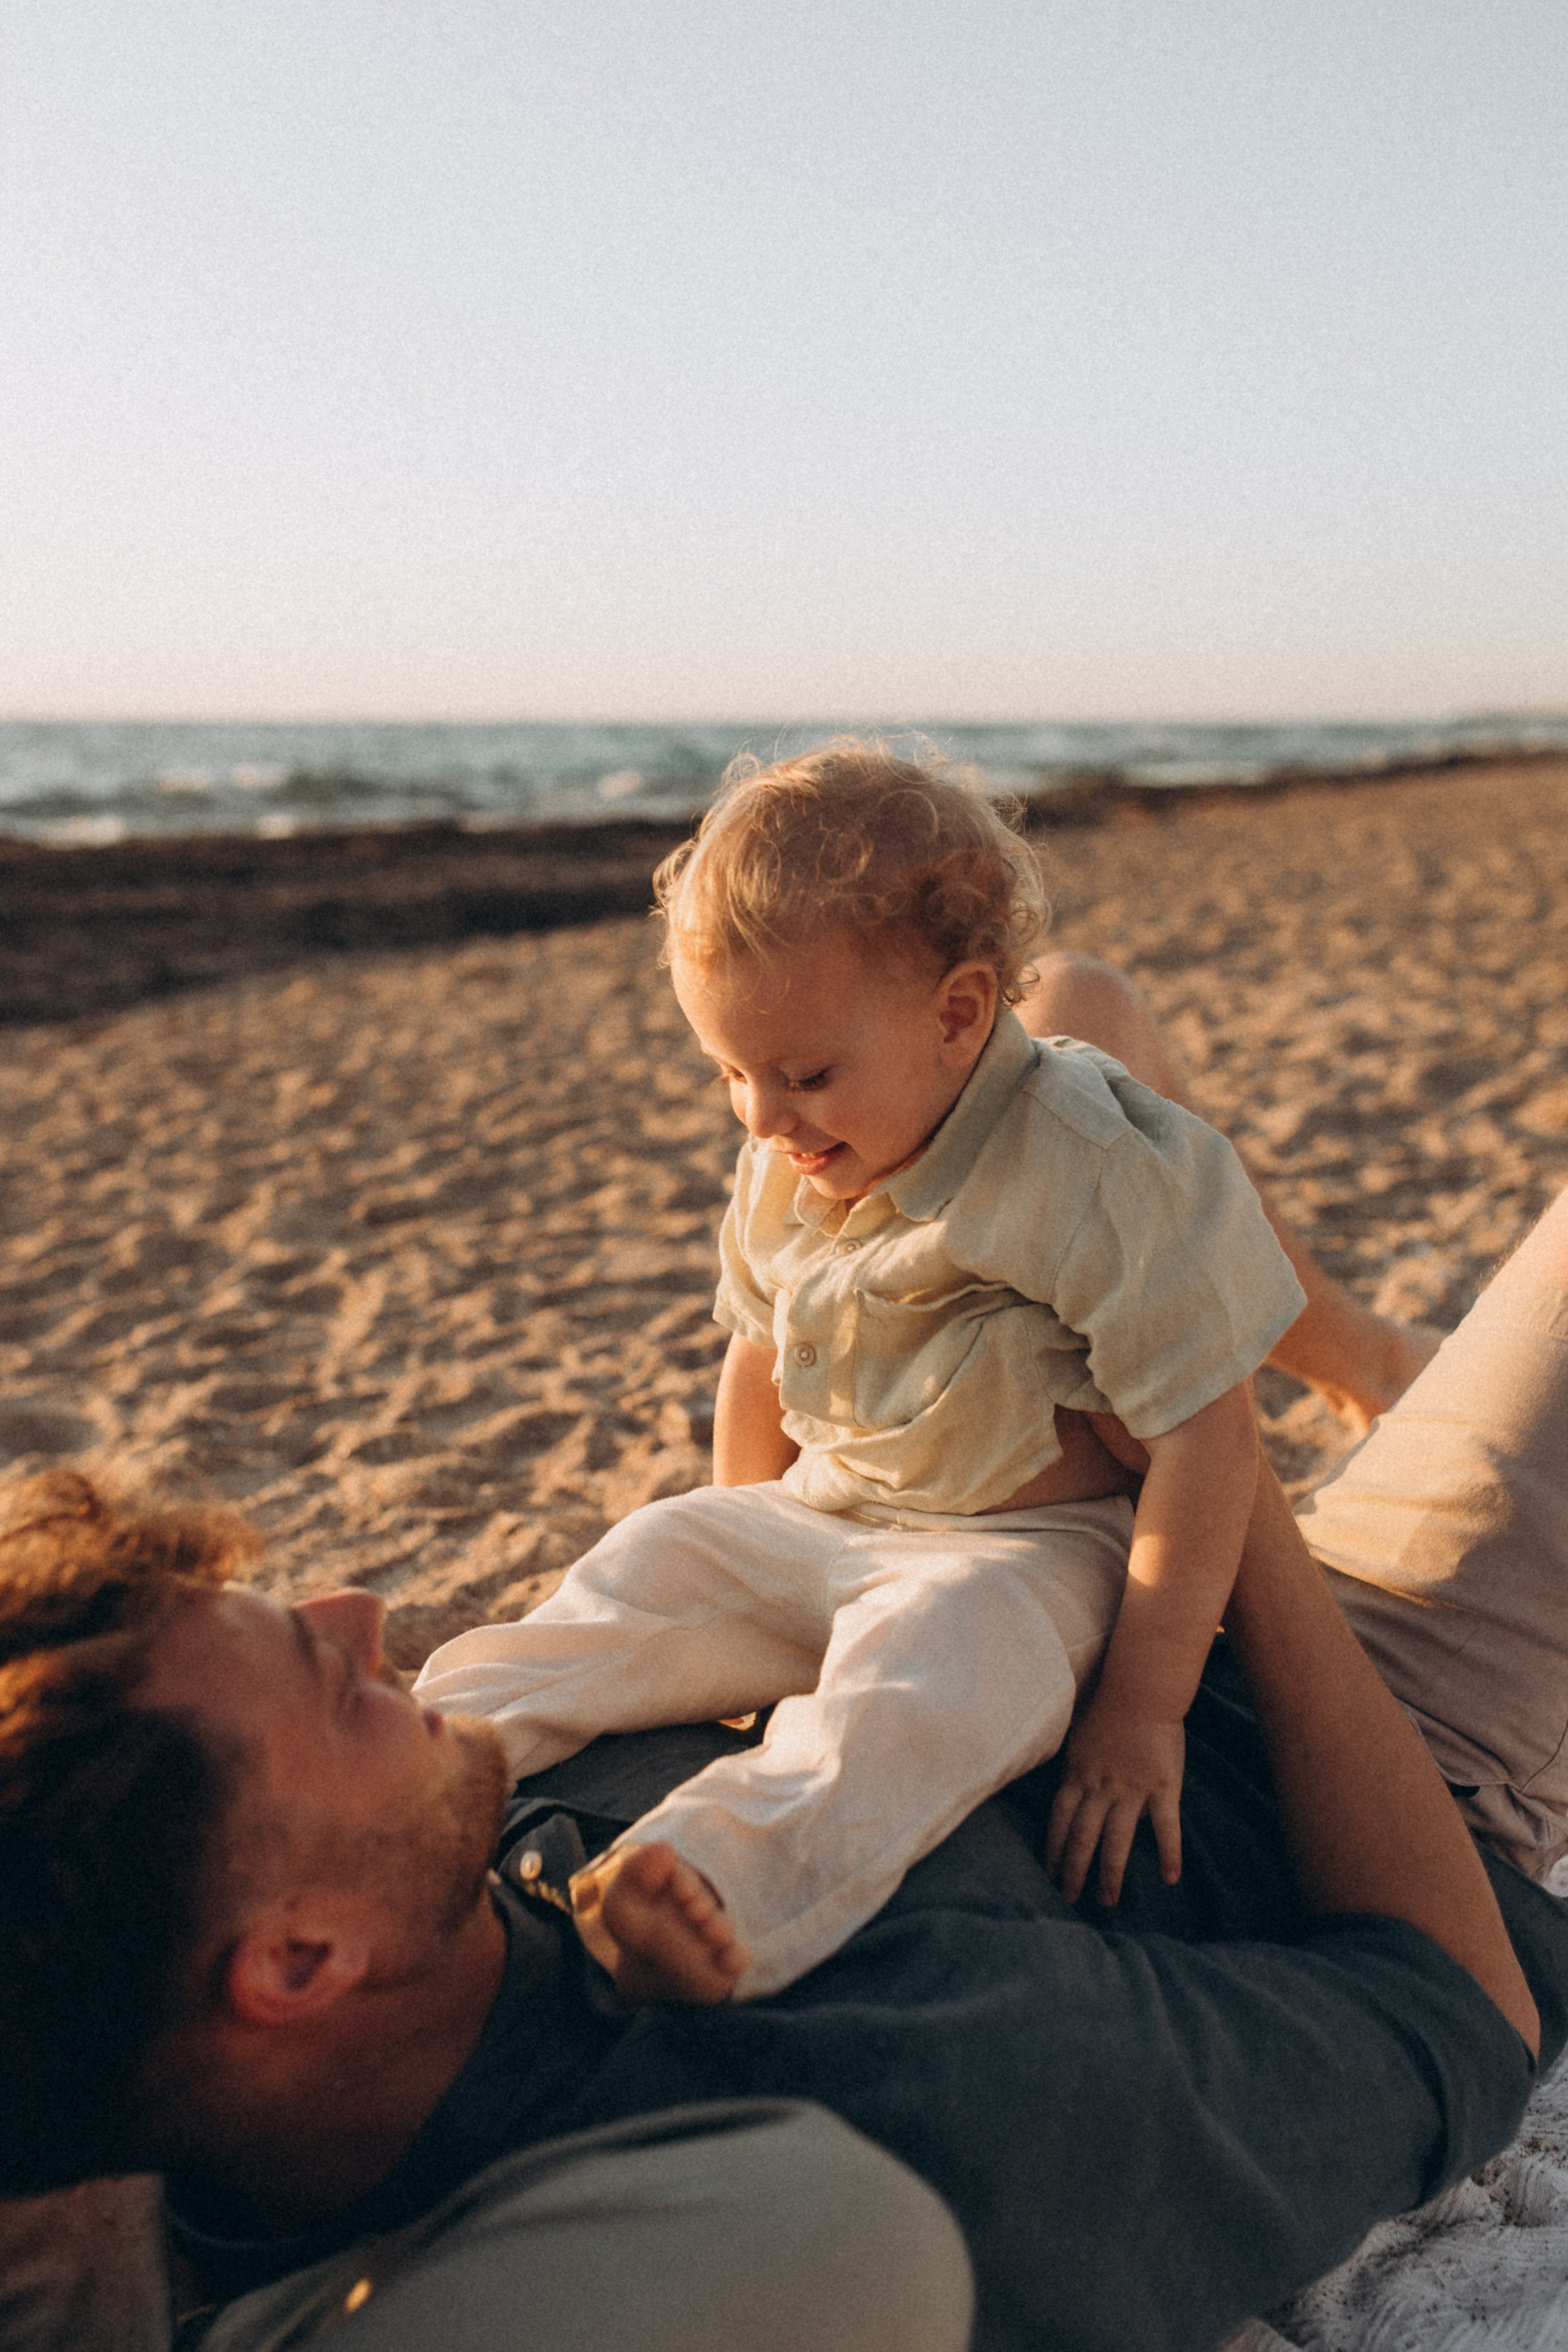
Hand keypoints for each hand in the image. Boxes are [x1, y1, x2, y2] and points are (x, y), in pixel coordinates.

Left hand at [1043, 1699, 1184, 1906]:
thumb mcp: (1079, 1739)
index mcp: (1077, 1775)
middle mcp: (1100, 1787)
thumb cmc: (1108, 1708)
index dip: (1053, 1849)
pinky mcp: (1162, 1787)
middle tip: (1069, 1900)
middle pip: (1082, 1837)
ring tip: (1106, 1901)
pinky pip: (1165, 1826)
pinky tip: (1169, 1878)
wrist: (1140, 1688)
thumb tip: (1070, 1793)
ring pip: (1116, 1840)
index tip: (1048, 1874)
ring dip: (1110, 1873)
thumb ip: (1075, 1769)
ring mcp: (1131, 1789)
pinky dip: (1168, 1853)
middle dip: (1073, 1871)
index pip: (1059, 1820)